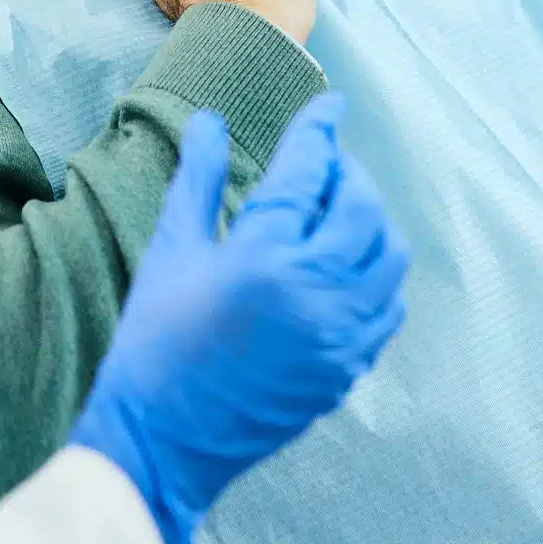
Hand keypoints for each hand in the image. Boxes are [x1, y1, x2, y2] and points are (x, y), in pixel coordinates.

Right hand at [68, 93, 407, 543]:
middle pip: (361, 207)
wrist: (163, 439)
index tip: (330, 104)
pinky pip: (386, 307)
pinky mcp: (346, 368)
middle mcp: (315, 293)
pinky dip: (376, 275)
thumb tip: (210, 121)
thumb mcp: (171, 252)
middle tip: (321, 164)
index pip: (309, 170)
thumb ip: (200, 181)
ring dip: (369, 222)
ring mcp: (339, 336)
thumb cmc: (154, 341)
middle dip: (346, 174)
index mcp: (264, 257)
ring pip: (388, 257)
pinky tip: (343, 266)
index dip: (320, 129)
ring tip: (334, 213)